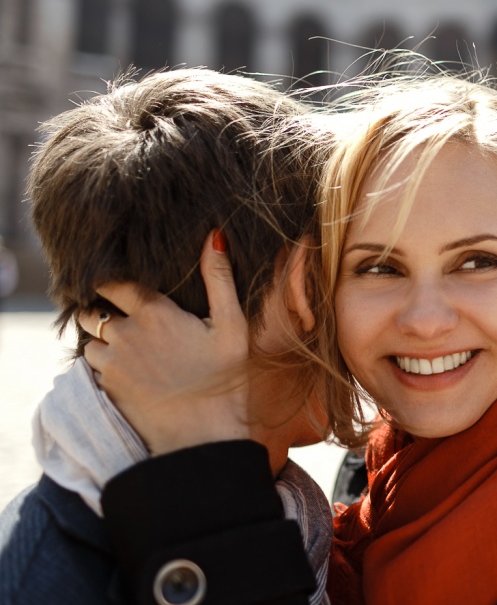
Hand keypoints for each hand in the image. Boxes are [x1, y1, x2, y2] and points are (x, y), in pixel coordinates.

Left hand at [81, 231, 252, 455]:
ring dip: (102, 341)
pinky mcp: (105, 386)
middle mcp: (125, 332)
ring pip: (91, 340)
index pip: (115, 284)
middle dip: (104, 311)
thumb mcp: (232, 324)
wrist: (202, 434)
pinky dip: (103, 365)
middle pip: (96, 311)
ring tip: (127, 350)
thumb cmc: (224, 377)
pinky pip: (92, 367)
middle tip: (127, 321)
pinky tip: (127, 372)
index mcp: (155, 311)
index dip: (115, 284)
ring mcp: (111, 361)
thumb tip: (214, 235)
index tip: (123, 290)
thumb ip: (220, 278)